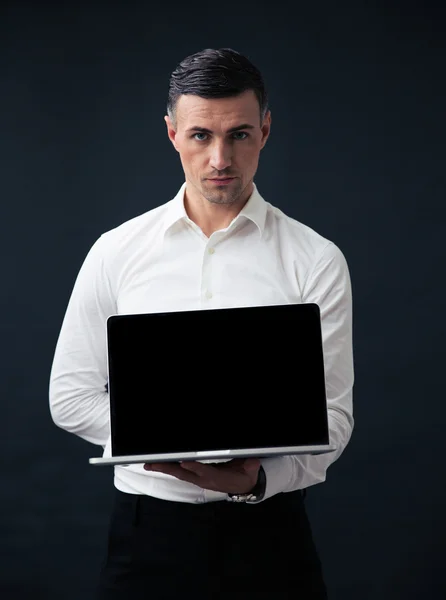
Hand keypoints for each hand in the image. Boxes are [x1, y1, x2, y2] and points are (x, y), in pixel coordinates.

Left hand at [143, 458, 260, 494]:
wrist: (244, 486)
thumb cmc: (245, 475)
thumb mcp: (250, 470)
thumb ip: (250, 465)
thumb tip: (252, 461)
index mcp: (217, 478)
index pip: (203, 471)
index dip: (193, 467)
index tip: (183, 463)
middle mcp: (205, 479)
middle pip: (183, 473)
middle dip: (167, 468)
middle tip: (151, 464)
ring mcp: (200, 479)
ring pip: (179, 473)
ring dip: (164, 469)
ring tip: (149, 464)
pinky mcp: (198, 478)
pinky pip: (181, 473)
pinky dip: (170, 468)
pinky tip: (161, 465)